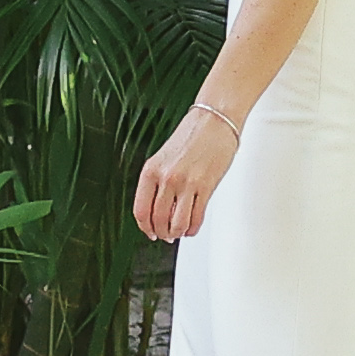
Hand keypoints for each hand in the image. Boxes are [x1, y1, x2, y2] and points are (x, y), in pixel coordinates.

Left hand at [133, 106, 239, 242]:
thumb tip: (158, 210)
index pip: (140, 210)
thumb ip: (157, 182)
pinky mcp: (205, 187)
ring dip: (178, 233)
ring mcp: (186, 183)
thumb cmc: (192, 135)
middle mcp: (166, 177)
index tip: (150, 232)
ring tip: (180, 231)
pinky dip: (193, 228)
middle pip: (158, 220)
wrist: (214, 120)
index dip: (145, 227)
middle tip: (166, 235)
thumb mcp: (163, 157)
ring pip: (177, 224)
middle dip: (162, 233)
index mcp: (151, 170)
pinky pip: (196, 218)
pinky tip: (193, 226)